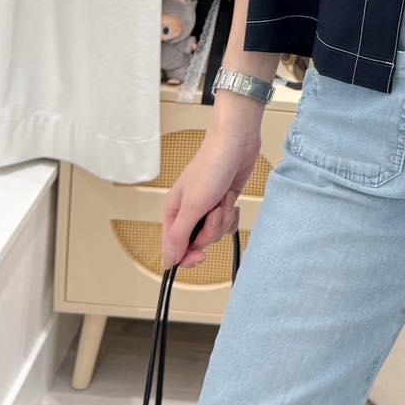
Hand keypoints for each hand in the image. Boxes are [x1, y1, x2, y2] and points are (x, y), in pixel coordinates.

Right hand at [161, 119, 260, 269]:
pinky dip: (232, 214)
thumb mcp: (192, 205)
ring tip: (222, 199)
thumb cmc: (211, 165)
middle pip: (198, 243)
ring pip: (215, 234)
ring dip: (223, 219)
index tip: (200, 256)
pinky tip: (230, 198)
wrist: (236, 143)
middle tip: (214, 211)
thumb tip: (168, 261)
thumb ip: (179, 236)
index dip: (187, 257)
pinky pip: (227, 224)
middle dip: (211, 230)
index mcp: (173, 212)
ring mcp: (207, 208)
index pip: (174, 249)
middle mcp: (188, 212)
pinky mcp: (223, 204)